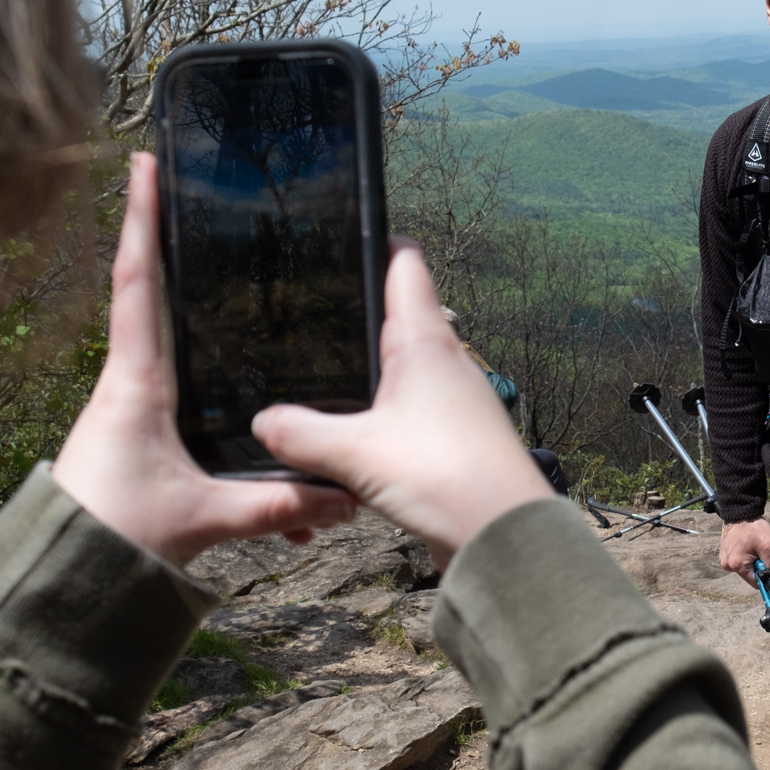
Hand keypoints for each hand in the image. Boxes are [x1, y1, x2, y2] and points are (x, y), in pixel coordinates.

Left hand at [53, 154, 355, 566]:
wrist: (62, 578)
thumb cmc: (118, 537)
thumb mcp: (206, 517)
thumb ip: (275, 503)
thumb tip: (341, 498)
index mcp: (136, 383)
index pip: (138, 283)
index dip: (142, 221)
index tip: (143, 165)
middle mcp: (122, 381)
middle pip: (140, 288)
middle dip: (157, 233)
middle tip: (172, 179)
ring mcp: (120, 402)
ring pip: (149, 332)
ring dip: (164, 285)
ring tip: (189, 239)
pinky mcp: (126, 428)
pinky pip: (157, 372)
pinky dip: (175, 345)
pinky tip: (199, 340)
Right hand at [252, 241, 559, 568]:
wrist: (507, 538)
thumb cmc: (446, 479)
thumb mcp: (355, 455)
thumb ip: (301, 434)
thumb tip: (262, 422)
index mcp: (424, 341)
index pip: (404, 263)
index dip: (373, 240)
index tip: (339, 231)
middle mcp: (445, 360)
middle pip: (398, 313)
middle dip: (356, 310)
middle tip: (306, 309)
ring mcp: (452, 398)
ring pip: (403, 364)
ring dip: (368, 369)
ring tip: (317, 374)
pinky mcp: (453, 436)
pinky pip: (408, 409)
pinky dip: (380, 412)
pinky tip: (350, 433)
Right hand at [721, 519, 769, 585]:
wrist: (740, 511)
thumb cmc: (754, 528)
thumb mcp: (768, 547)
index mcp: (737, 566)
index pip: (755, 583)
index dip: (766, 579)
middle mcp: (727, 565)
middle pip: (749, 575)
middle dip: (758, 567)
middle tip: (763, 552)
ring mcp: (724, 559)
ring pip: (744, 568)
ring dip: (752, 561)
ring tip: (755, 547)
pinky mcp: (724, 552)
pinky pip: (738, 560)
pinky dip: (745, 556)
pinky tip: (748, 545)